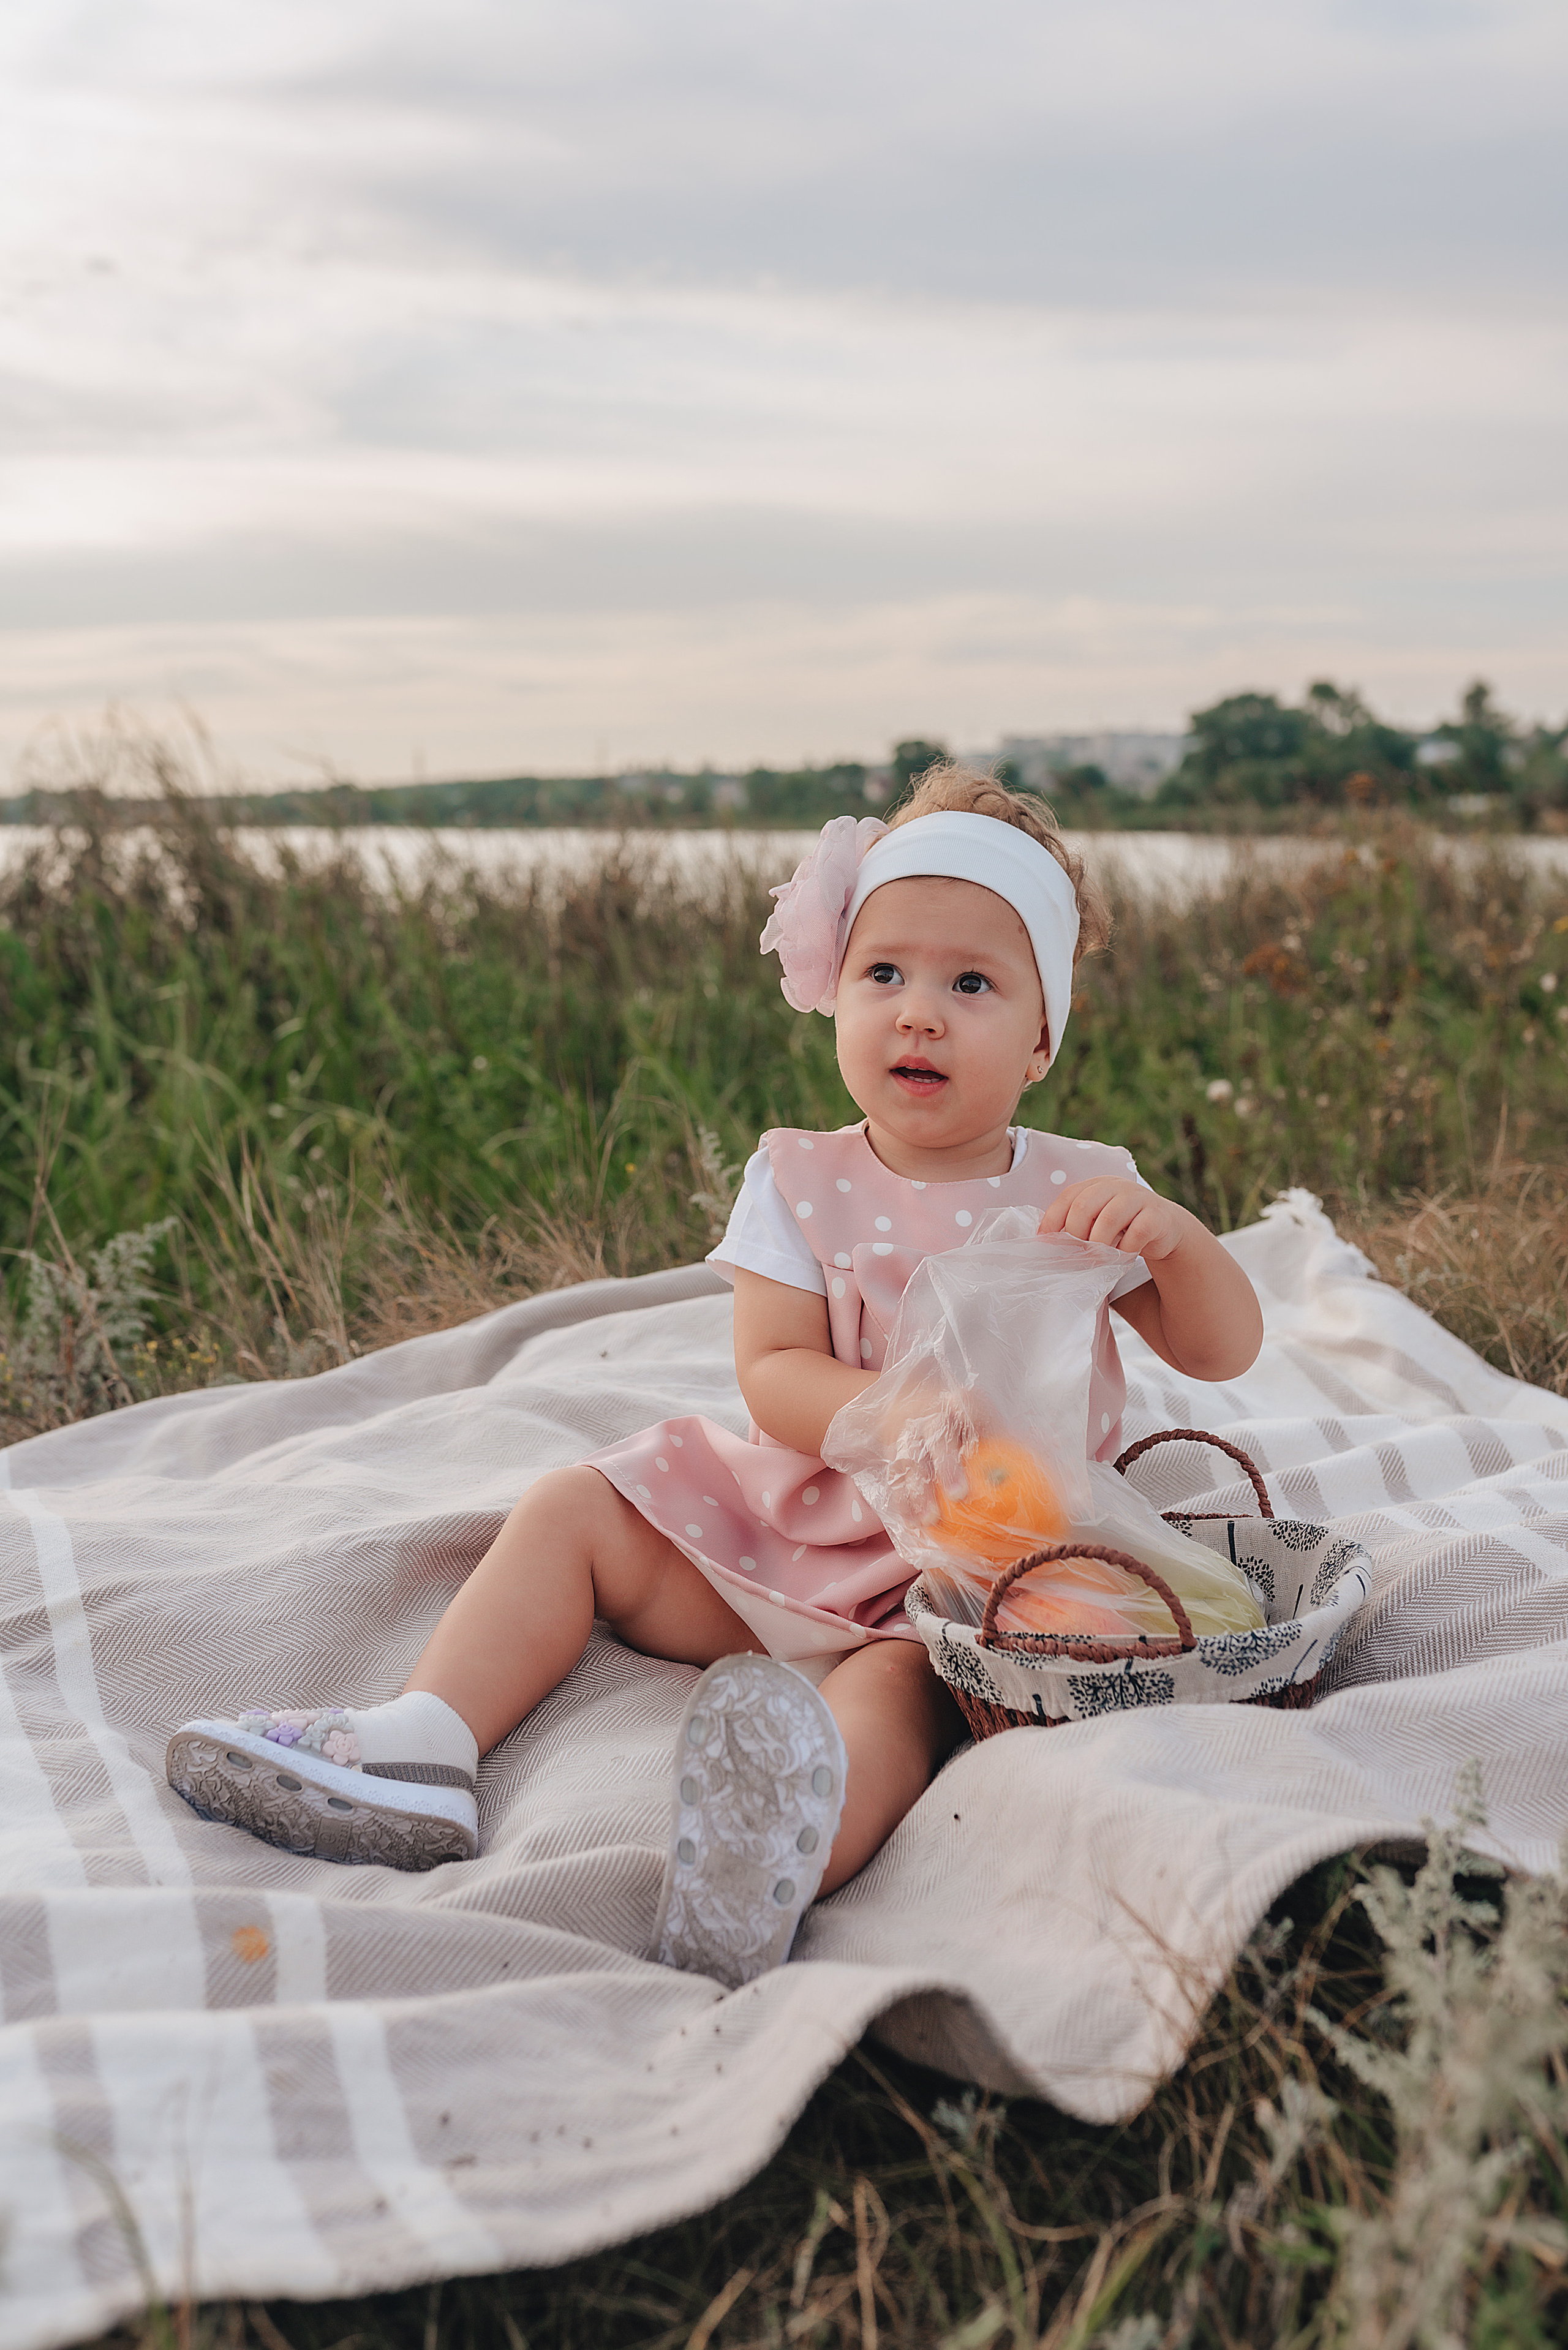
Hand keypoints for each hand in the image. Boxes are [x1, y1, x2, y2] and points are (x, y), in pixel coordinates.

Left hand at [1035, 1177, 1196, 1264]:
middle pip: (1084, 1206)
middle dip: (1076, 1234)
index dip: (1052, 1219)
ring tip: (1099, 1259)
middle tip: (1078, 1254)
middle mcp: (1116, 1186)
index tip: (1044, 1241)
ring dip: (1099, 1244)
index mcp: (1097, 1185)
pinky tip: (1124, 1256)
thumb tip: (1044, 1241)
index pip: (1069, 1196)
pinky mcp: (1157, 1216)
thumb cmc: (1123, 1228)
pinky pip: (1137, 1232)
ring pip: (1109, 1218)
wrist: (1165, 1228)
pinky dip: (1126, 1249)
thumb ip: (1076, 1225)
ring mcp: (1138, 1198)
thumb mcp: (1097, 1221)